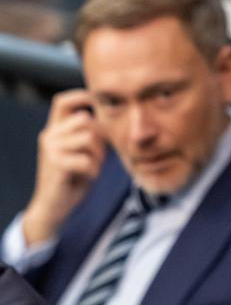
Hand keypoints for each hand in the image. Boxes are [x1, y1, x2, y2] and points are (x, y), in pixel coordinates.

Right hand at [23, 89, 105, 244]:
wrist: (54, 207)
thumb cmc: (72, 180)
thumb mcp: (81, 154)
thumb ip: (89, 137)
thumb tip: (107, 122)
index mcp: (54, 130)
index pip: (62, 102)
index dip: (80, 96)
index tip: (97, 101)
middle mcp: (49, 135)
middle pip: (85, 120)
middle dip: (100, 138)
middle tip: (99, 158)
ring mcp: (51, 149)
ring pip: (88, 139)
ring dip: (99, 156)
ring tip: (94, 168)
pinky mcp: (56, 164)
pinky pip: (87, 160)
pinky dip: (94, 171)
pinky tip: (89, 177)